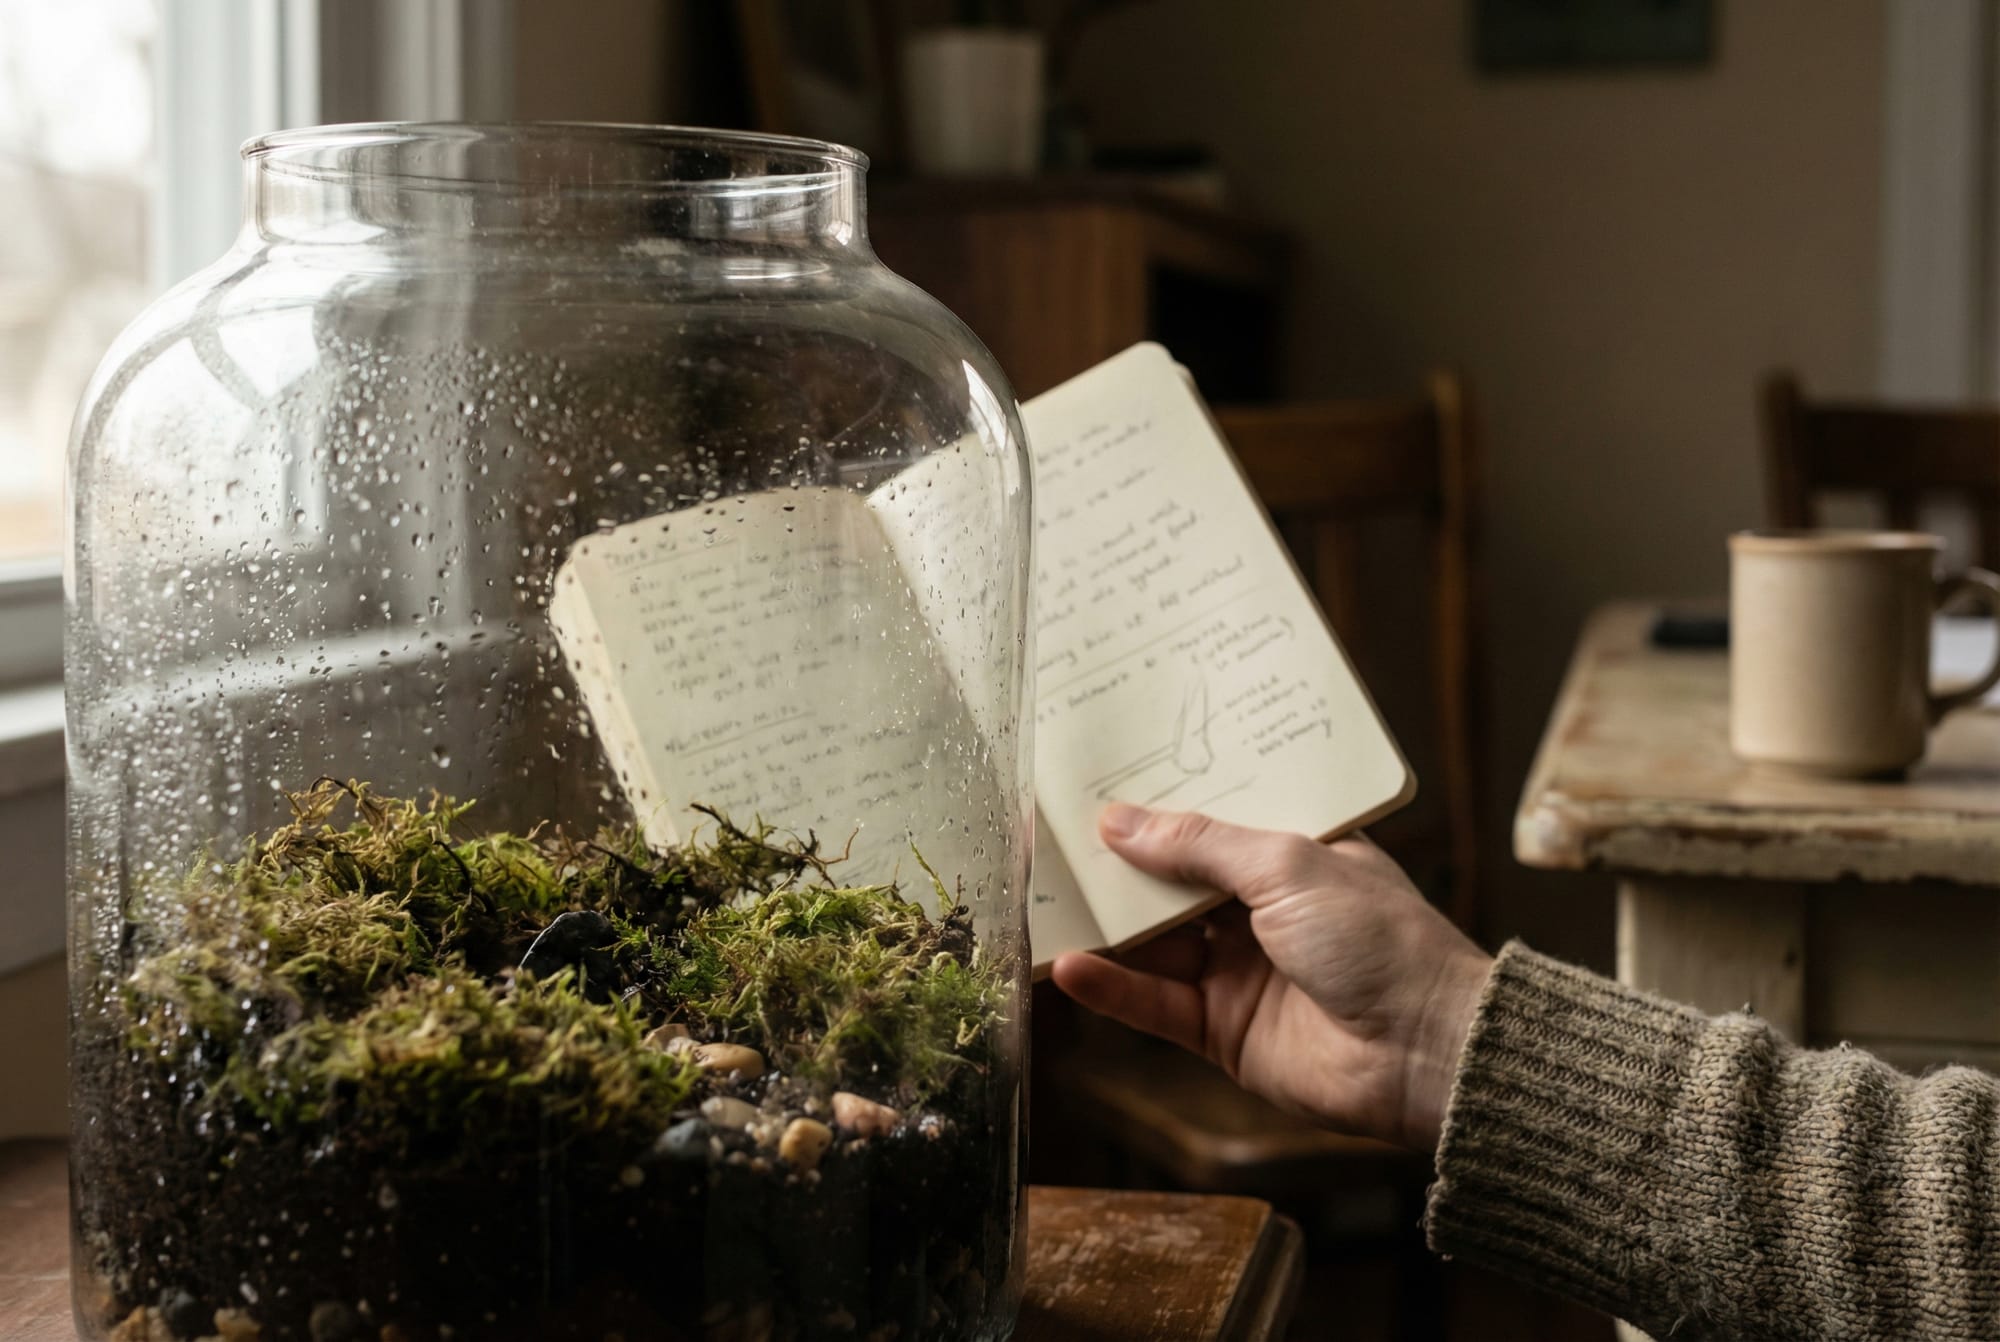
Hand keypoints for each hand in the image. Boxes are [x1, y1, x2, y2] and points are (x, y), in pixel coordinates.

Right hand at [1050, 804, 1493, 1153]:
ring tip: (1042, 897)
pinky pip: (1153, 1003)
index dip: (1160, 805)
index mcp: (1295, 856)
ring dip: (1103, 925)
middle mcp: (1264, 910)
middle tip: (1051, 837)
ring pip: (1154, 941)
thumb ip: (1198, 845)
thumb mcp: (1288, 866)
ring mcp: (1239, 971)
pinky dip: (1111, 986)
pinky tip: (1070, 963)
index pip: (1213, 821)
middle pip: (1172, 882)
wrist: (1424, 1053)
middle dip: (1117, 864)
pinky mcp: (1221, 1030)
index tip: (1099, 780)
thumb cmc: (1382, 941)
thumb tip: (1119, 821)